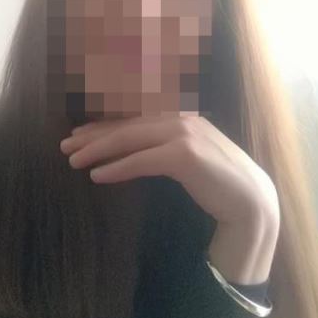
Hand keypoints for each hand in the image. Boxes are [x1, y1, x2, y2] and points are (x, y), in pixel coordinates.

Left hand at [59, 114, 279, 229]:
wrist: (251, 203)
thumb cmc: (218, 183)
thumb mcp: (188, 157)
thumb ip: (164, 146)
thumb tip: (130, 149)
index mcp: (180, 115)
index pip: (132, 116)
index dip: (103, 124)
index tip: (78, 133)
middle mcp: (180, 117)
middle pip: (126, 123)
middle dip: (93, 134)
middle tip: (65, 145)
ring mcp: (184, 133)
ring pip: (129, 137)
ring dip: (97, 149)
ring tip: (72, 160)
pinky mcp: (185, 155)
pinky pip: (142, 160)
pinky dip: (117, 168)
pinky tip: (97, 176)